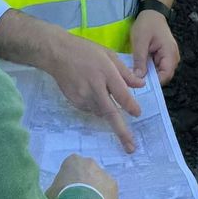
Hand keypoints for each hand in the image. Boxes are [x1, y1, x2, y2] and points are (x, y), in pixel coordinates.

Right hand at [41, 30, 145, 151]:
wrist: (57, 54)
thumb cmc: (85, 51)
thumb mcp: (109, 55)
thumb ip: (125, 72)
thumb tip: (141, 85)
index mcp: (105, 73)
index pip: (122, 95)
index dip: (131, 107)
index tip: (138, 114)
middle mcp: (94, 87)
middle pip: (111, 113)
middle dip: (122, 132)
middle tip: (131, 147)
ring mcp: (83, 96)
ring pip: (101, 112)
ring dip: (108, 112)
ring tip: (102, 94)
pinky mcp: (75, 102)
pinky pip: (90, 109)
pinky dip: (96, 105)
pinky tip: (92, 92)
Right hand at [47, 153, 119, 198]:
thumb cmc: (62, 198)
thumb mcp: (50, 192)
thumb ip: (55, 188)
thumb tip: (55, 193)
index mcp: (72, 160)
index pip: (71, 167)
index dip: (69, 180)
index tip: (67, 190)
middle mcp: (89, 162)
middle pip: (87, 171)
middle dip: (84, 181)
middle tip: (79, 197)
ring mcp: (103, 172)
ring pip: (99, 180)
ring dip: (95, 189)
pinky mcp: (113, 184)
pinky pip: (108, 191)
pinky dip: (105, 197)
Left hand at [130, 10, 179, 83]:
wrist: (152, 12)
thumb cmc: (147, 24)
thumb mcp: (140, 41)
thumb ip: (140, 60)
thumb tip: (138, 78)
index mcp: (170, 53)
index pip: (165, 76)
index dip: (154, 82)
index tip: (139, 84)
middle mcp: (173, 57)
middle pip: (163, 76)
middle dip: (150, 80)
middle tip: (135, 82)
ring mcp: (169, 57)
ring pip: (160, 73)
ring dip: (149, 75)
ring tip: (136, 76)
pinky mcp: (164, 56)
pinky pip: (158, 67)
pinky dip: (149, 69)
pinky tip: (139, 69)